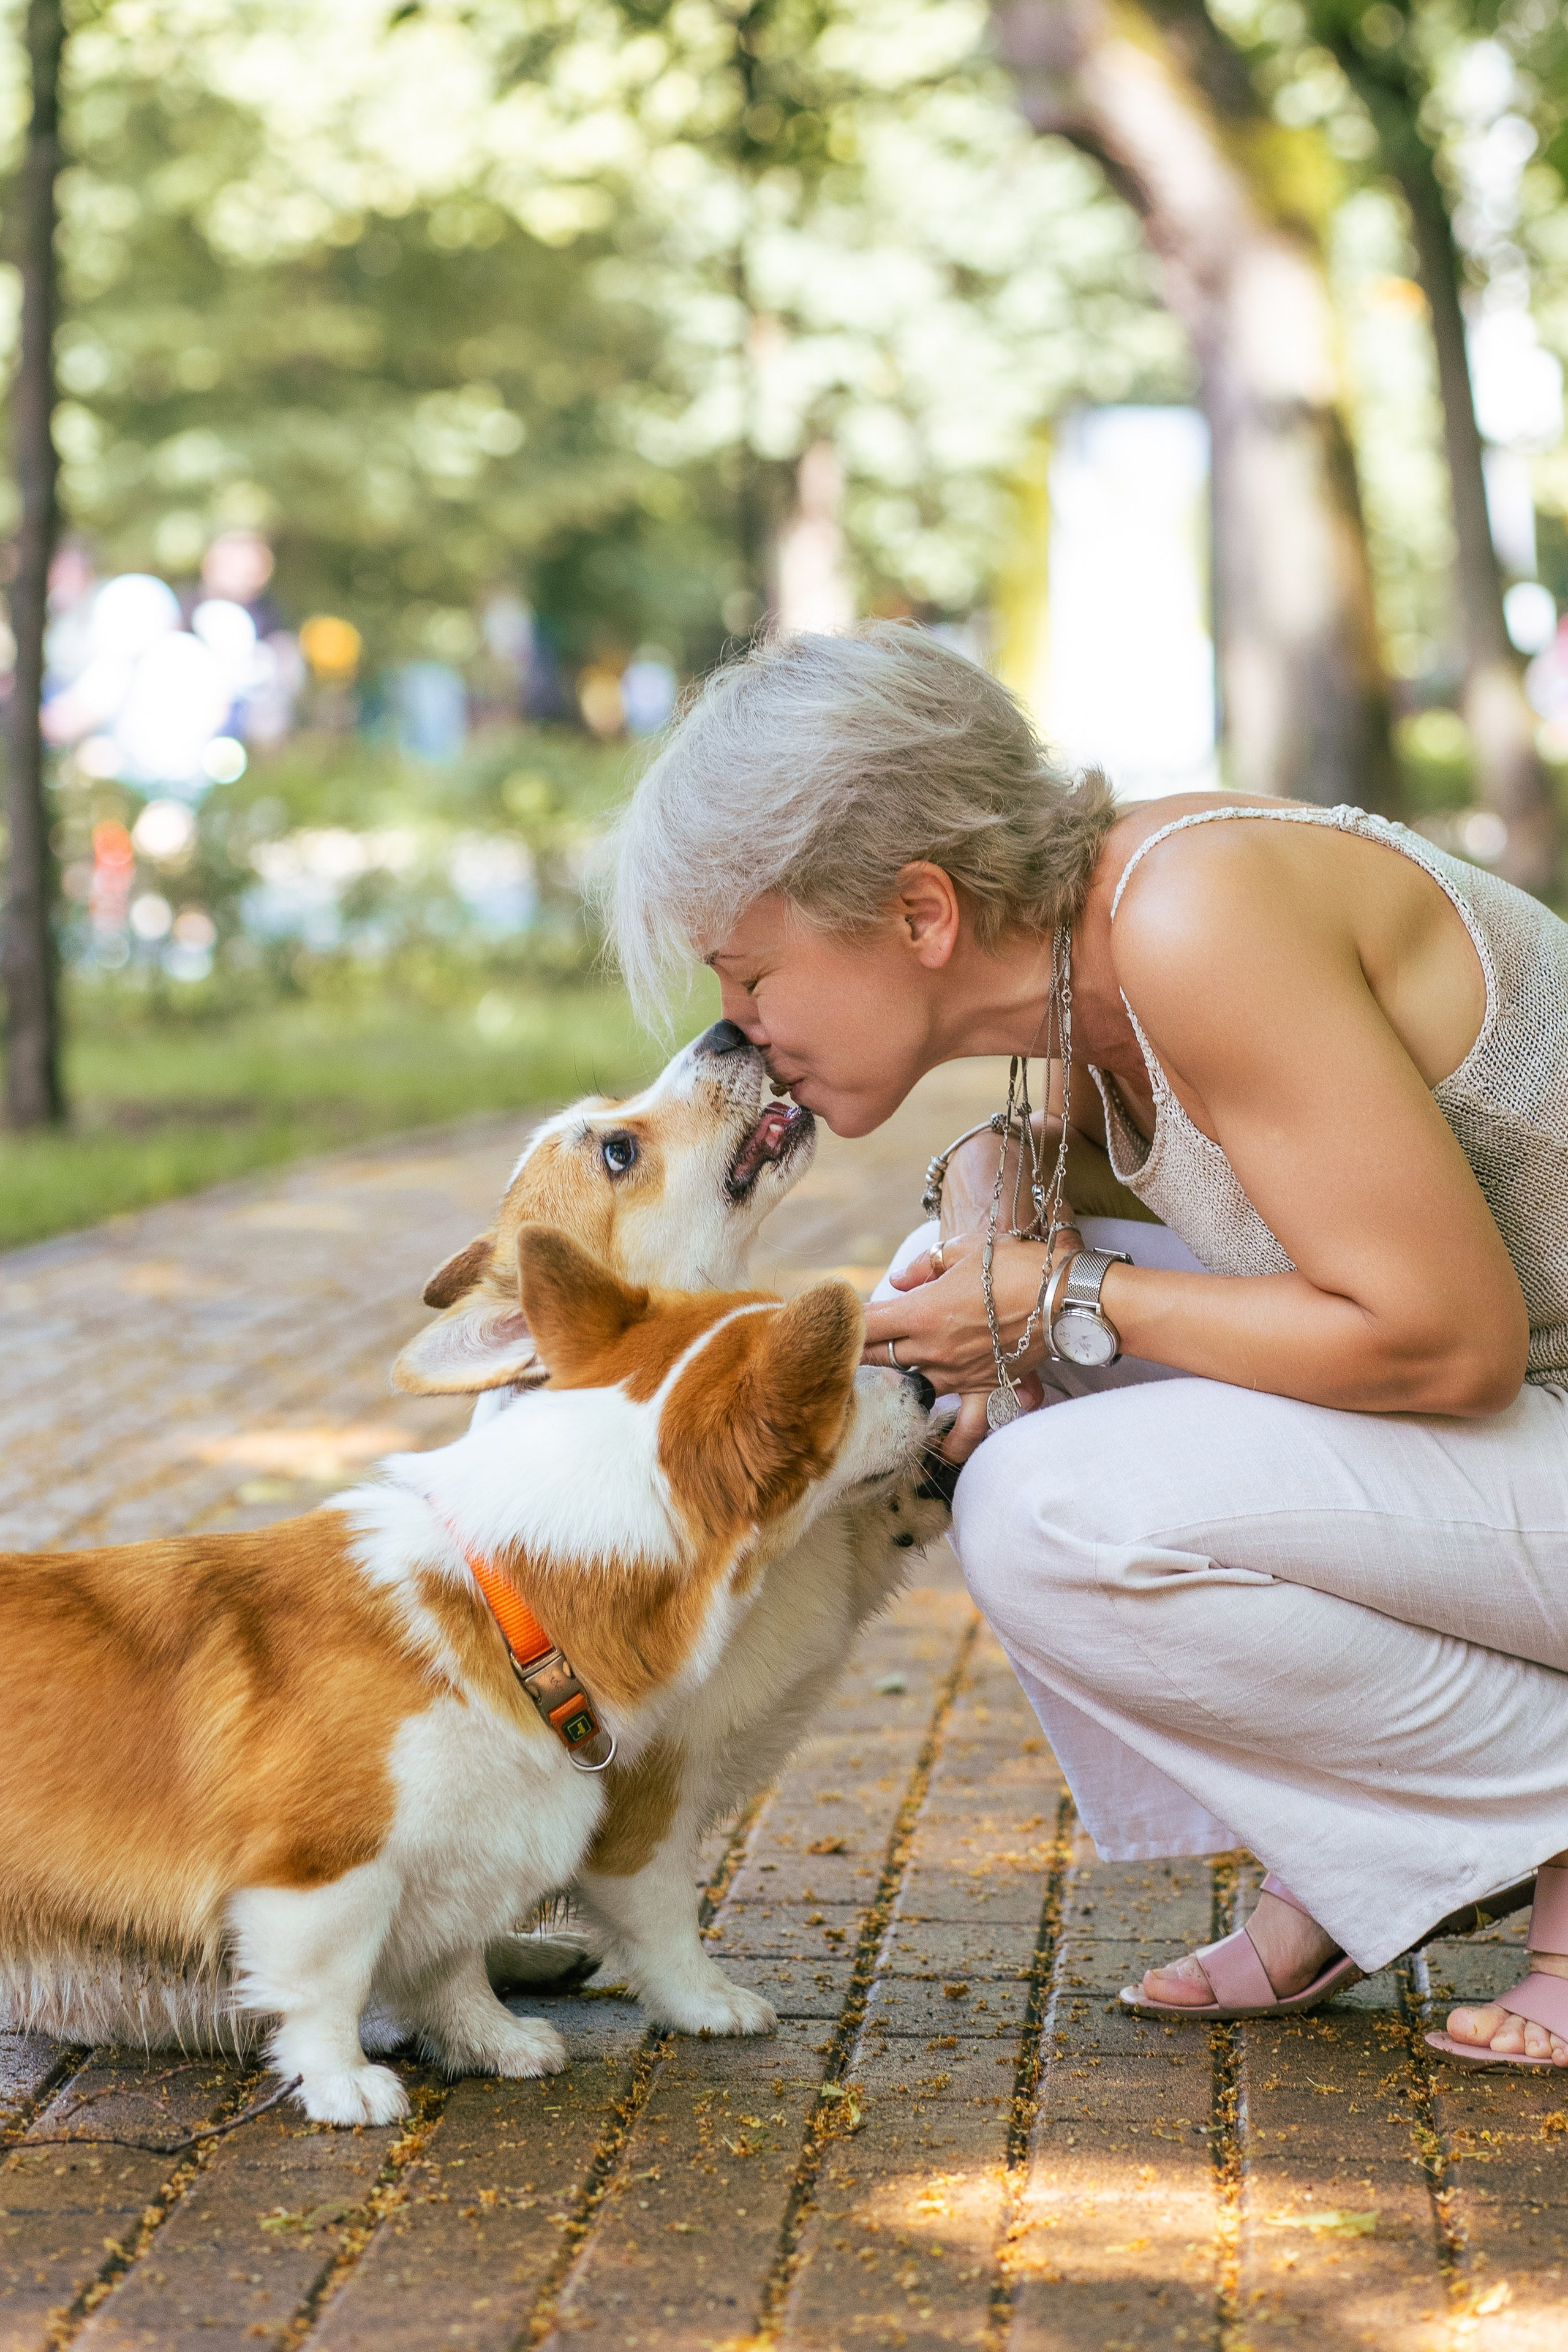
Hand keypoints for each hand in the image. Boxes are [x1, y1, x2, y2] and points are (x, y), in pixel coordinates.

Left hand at [862, 1226, 1061, 1453]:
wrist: (1065, 1295)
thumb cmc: (1016, 1264)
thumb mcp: (966, 1249)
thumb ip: (926, 1266)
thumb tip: (898, 1280)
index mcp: (921, 1313)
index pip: (866, 1324)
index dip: (846, 1323)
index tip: (837, 1321)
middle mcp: (934, 1350)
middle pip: (879, 1360)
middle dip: (862, 1355)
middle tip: (853, 1353)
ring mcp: (959, 1375)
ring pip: (912, 1391)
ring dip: (897, 1387)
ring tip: (884, 1388)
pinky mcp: (987, 1388)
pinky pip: (967, 1426)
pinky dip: (953, 1441)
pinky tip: (941, 1452)